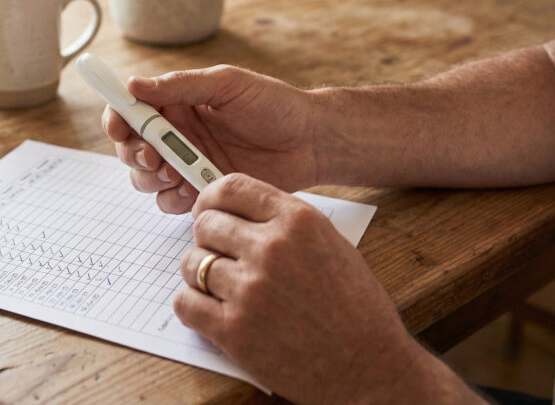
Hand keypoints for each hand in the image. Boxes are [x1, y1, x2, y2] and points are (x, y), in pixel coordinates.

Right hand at [102, 65, 316, 212]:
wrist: (311, 141)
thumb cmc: (275, 105)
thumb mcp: (227, 84)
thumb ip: (180, 86)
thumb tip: (134, 85)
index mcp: (178, 103)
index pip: (131, 109)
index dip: (117, 118)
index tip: (118, 126)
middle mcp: (177, 134)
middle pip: (131, 148)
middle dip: (133, 153)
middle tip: (153, 156)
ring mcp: (188, 164)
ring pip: (146, 178)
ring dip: (150, 177)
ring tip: (176, 172)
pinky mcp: (202, 190)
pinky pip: (170, 201)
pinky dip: (173, 199)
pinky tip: (192, 191)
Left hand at [175, 173, 481, 403]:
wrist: (370, 367)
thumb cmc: (355, 309)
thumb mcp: (330, 245)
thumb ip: (284, 224)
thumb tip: (237, 214)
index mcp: (298, 220)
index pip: (231, 187)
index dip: (211, 199)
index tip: (207, 211)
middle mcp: (271, 248)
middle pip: (206, 224)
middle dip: (207, 239)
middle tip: (219, 256)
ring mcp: (249, 289)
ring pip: (192, 263)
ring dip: (199, 274)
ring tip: (219, 287)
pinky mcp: (234, 330)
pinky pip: (185, 302)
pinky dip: (191, 305)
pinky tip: (209, 310)